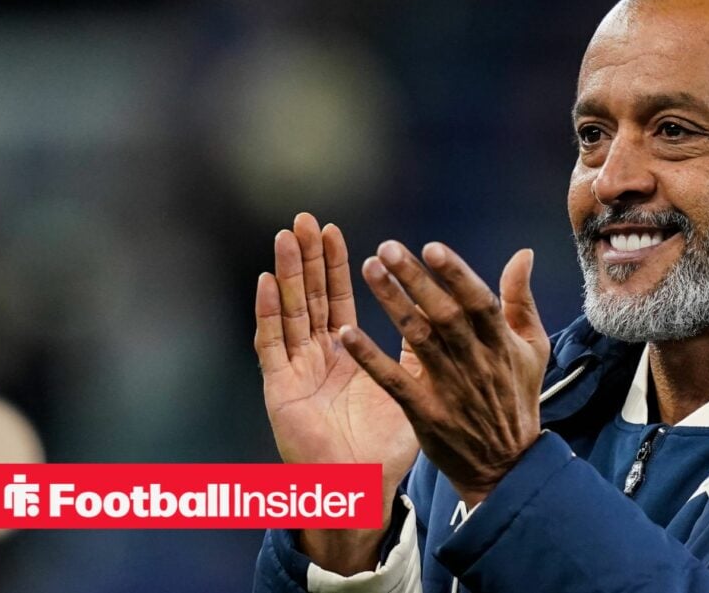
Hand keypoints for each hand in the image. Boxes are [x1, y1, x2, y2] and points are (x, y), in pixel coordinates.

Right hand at [254, 213, 418, 573]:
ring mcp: (295, 371)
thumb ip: (417, 349)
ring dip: (287, 273)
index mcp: (345, 355)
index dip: (335, 266)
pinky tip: (267, 281)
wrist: (363, 490)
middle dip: (307, 258)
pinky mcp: (281, 389)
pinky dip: (268, 312)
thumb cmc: (386, 447)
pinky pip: (271, 344)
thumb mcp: (409, 387)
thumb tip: (441, 310)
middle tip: (304, 218)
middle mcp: (316, 357)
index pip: (337, 299)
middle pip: (309, 296)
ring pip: (289, 311)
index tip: (334, 230)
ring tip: (287, 236)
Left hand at [339, 240, 549, 505]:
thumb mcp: (532, 348)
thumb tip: (522, 254)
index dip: (457, 274)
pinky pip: (394, 381)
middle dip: (415, 279)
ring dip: (392, 303)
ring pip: (418, 340)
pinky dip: (370, 357)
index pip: (480, 302)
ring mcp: (450, 389)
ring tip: (369, 270)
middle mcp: (477, 363)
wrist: (507, 464)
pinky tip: (346, 334)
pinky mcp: (426, 413)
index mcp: (502, 344)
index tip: (431, 247)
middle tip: (386, 248)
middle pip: (444, 315)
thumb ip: (521, 300)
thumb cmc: (517, 397)